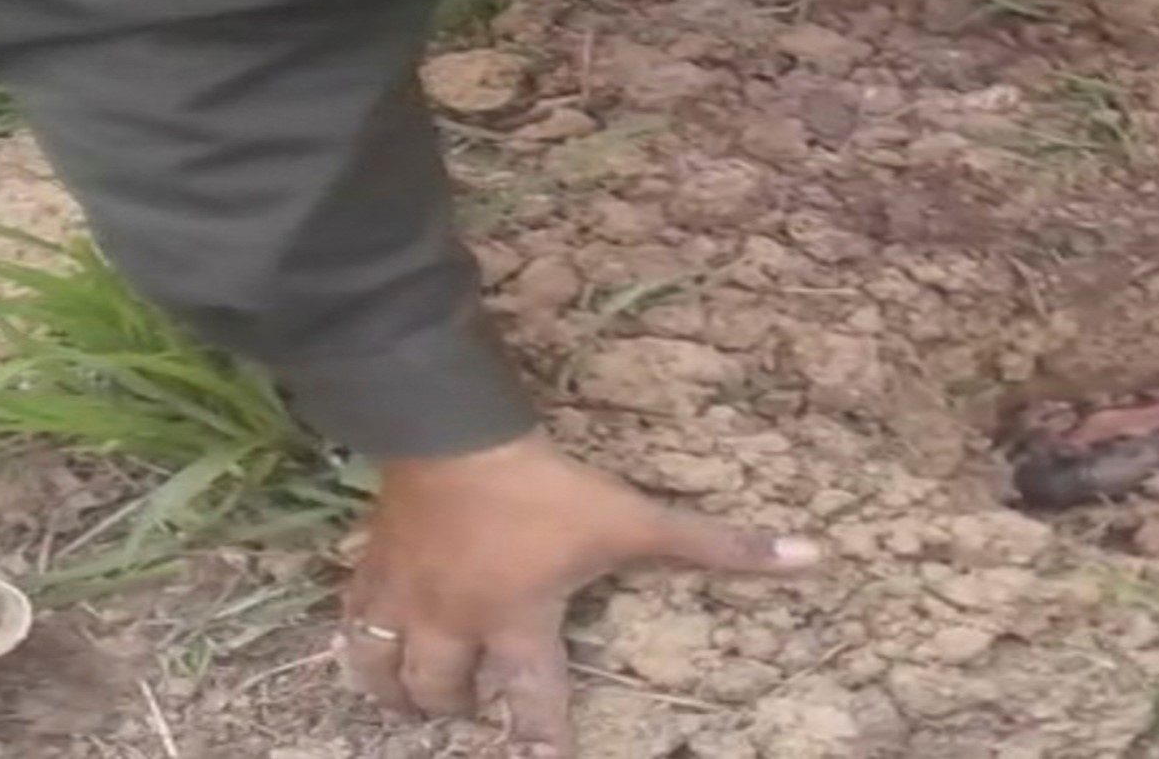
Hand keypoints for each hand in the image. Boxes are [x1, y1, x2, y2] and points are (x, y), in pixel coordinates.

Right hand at [342, 432, 817, 753]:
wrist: (452, 431)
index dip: (541, 742)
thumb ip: (717, 545)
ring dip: (399, 692)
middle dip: (457, 712)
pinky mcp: (371, 561)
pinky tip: (366, 636)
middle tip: (471, 713)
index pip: (532, 705)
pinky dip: (357, 637)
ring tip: (414, 698)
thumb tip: (808, 558)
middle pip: (443, 695)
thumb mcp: (634, 519)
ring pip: (384, 670)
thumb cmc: (546, 487)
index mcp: (518, 627)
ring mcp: (405, 596)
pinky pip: (350, 618)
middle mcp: (454, 627)